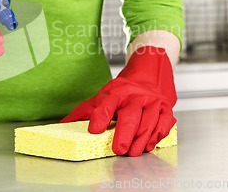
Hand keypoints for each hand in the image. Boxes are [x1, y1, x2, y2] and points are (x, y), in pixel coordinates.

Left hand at [61, 46, 176, 156]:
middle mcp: (134, 96)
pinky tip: (148, 144)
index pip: (106, 103)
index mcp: (116, 92)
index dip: (100, 116)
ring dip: (140, 140)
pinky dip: (156, 136)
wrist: (148, 76)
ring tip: (132, 151)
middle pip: (130, 115)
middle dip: (124, 134)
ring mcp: (151, 102)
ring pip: (148, 122)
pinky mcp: (165, 109)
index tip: (94, 129)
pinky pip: (163, 124)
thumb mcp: (101, 97)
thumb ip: (83, 112)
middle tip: (118, 149)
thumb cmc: (122, 92)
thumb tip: (62, 126)